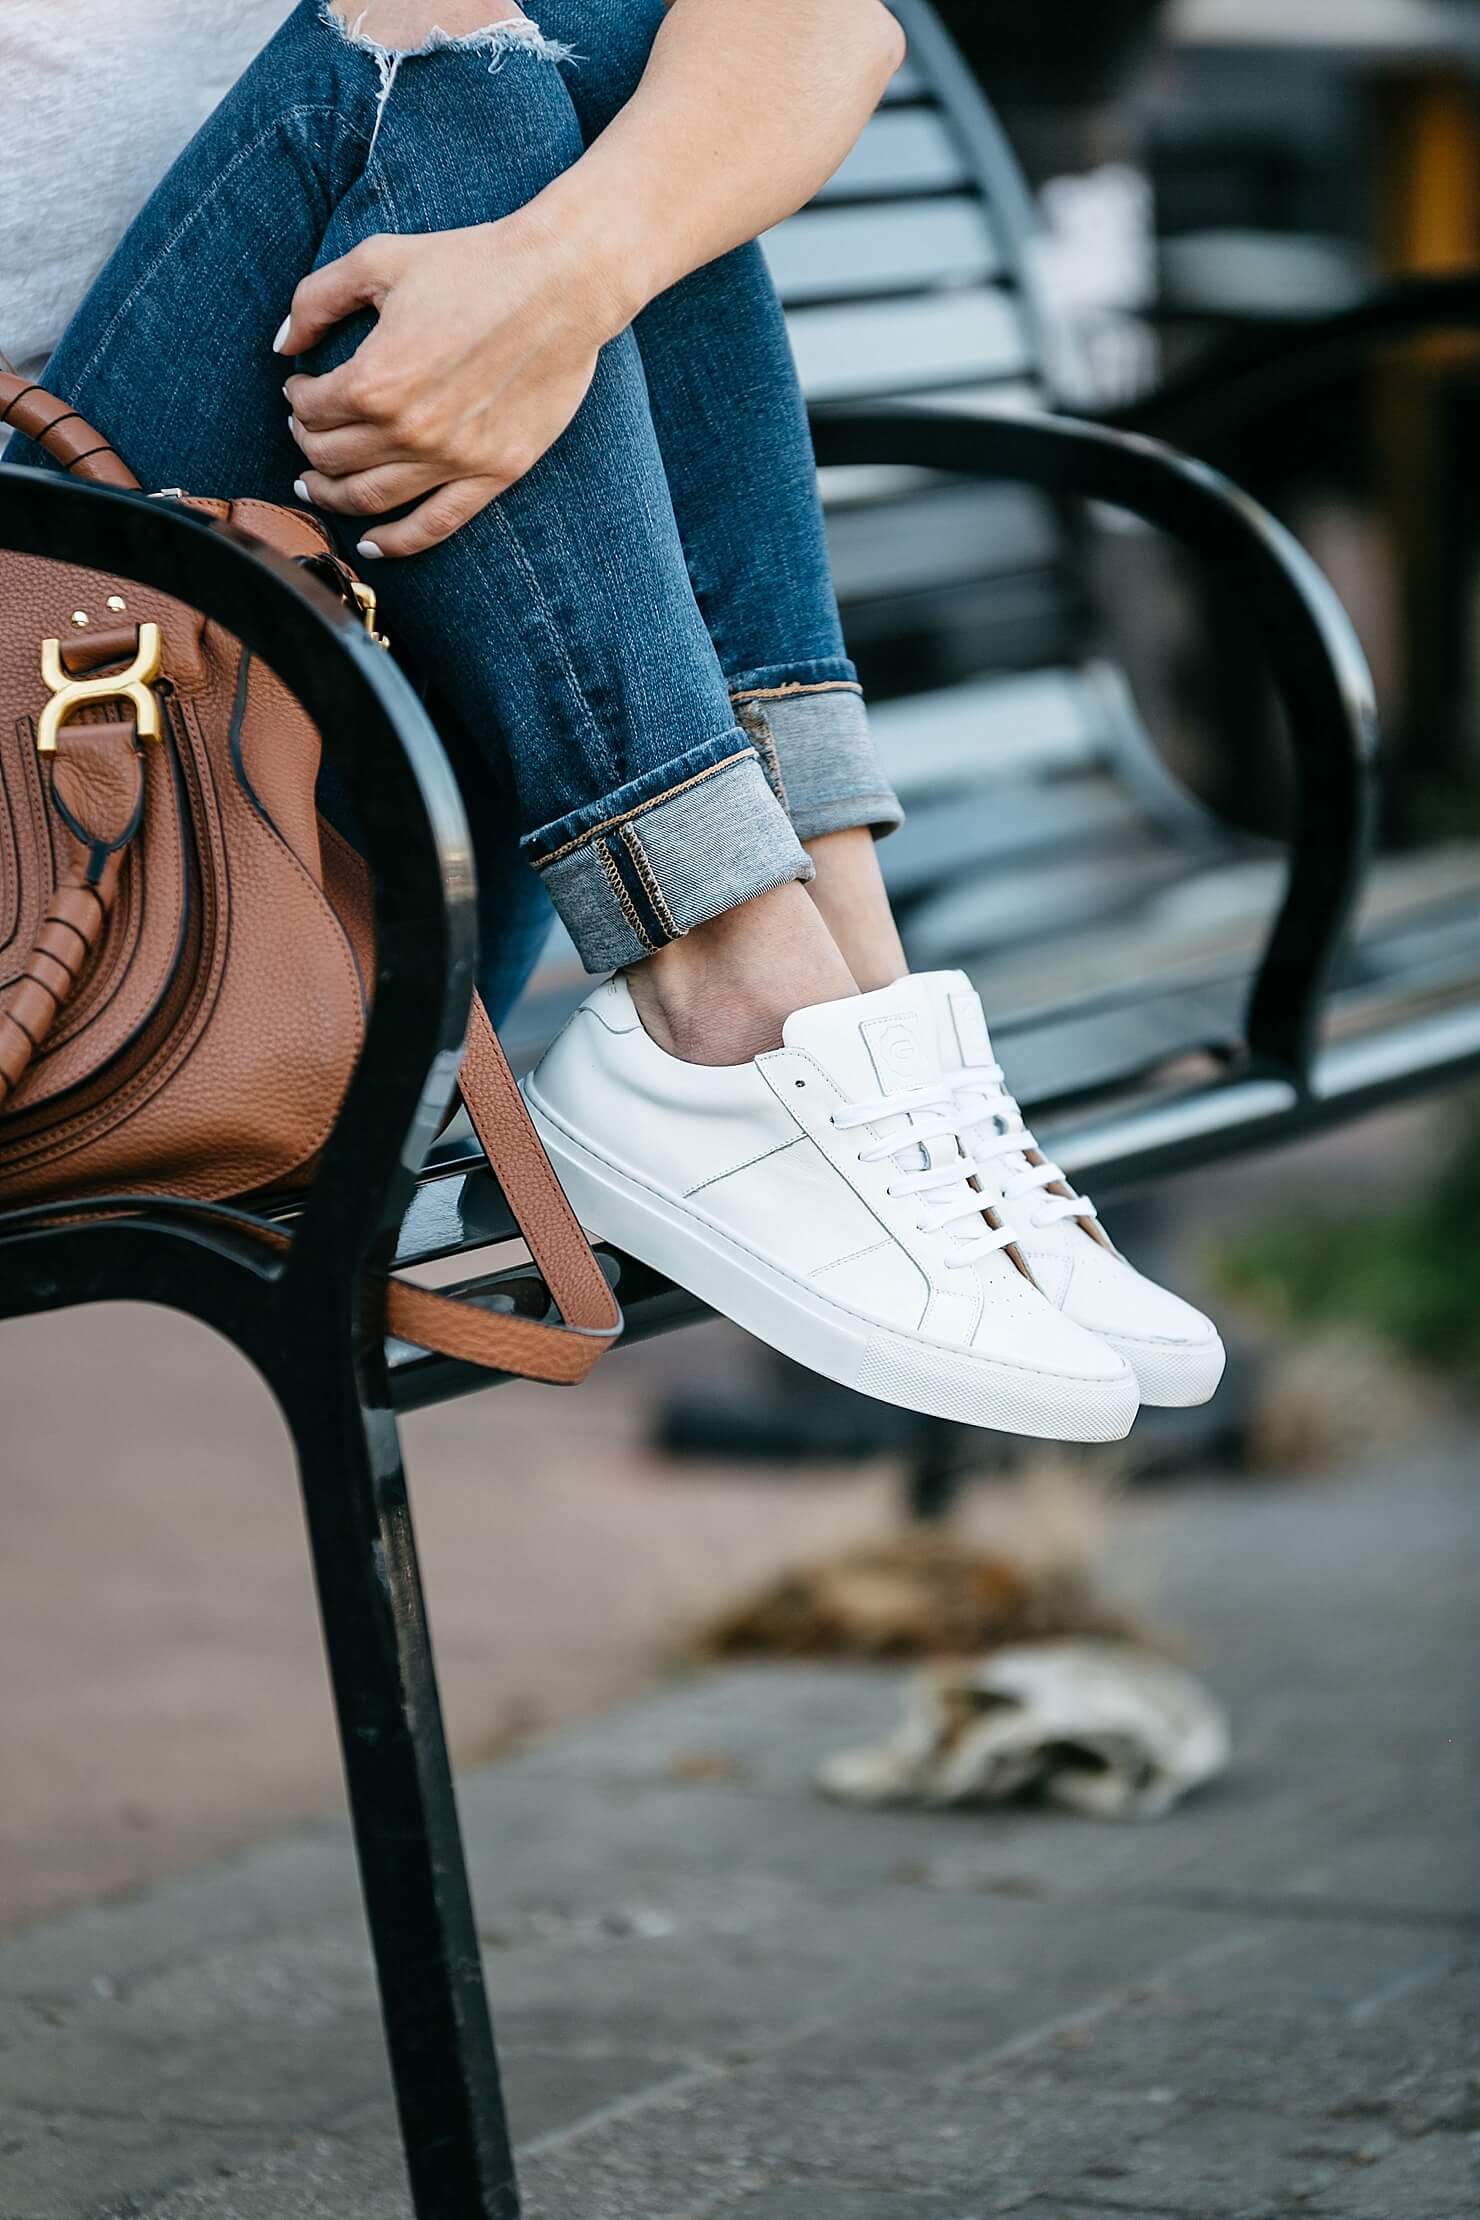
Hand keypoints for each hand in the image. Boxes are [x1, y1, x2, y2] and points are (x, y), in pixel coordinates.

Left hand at [279, 204, 630, 557]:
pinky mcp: (493, 473)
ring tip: (318, 485)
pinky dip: (396, 543)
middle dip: (307, 444)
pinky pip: (433, 526)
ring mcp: (452, 459)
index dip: (296, 398)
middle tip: (306, 432)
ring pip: (370, 499)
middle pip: (332, 458)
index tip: (302, 387)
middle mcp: (408, 430)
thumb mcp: (379, 259)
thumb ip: (315, 299)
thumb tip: (283, 346)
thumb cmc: (472, 263)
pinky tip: (371, 544)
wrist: (561, 284)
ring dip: (333, 496)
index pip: (310, 409)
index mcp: (375, 379)